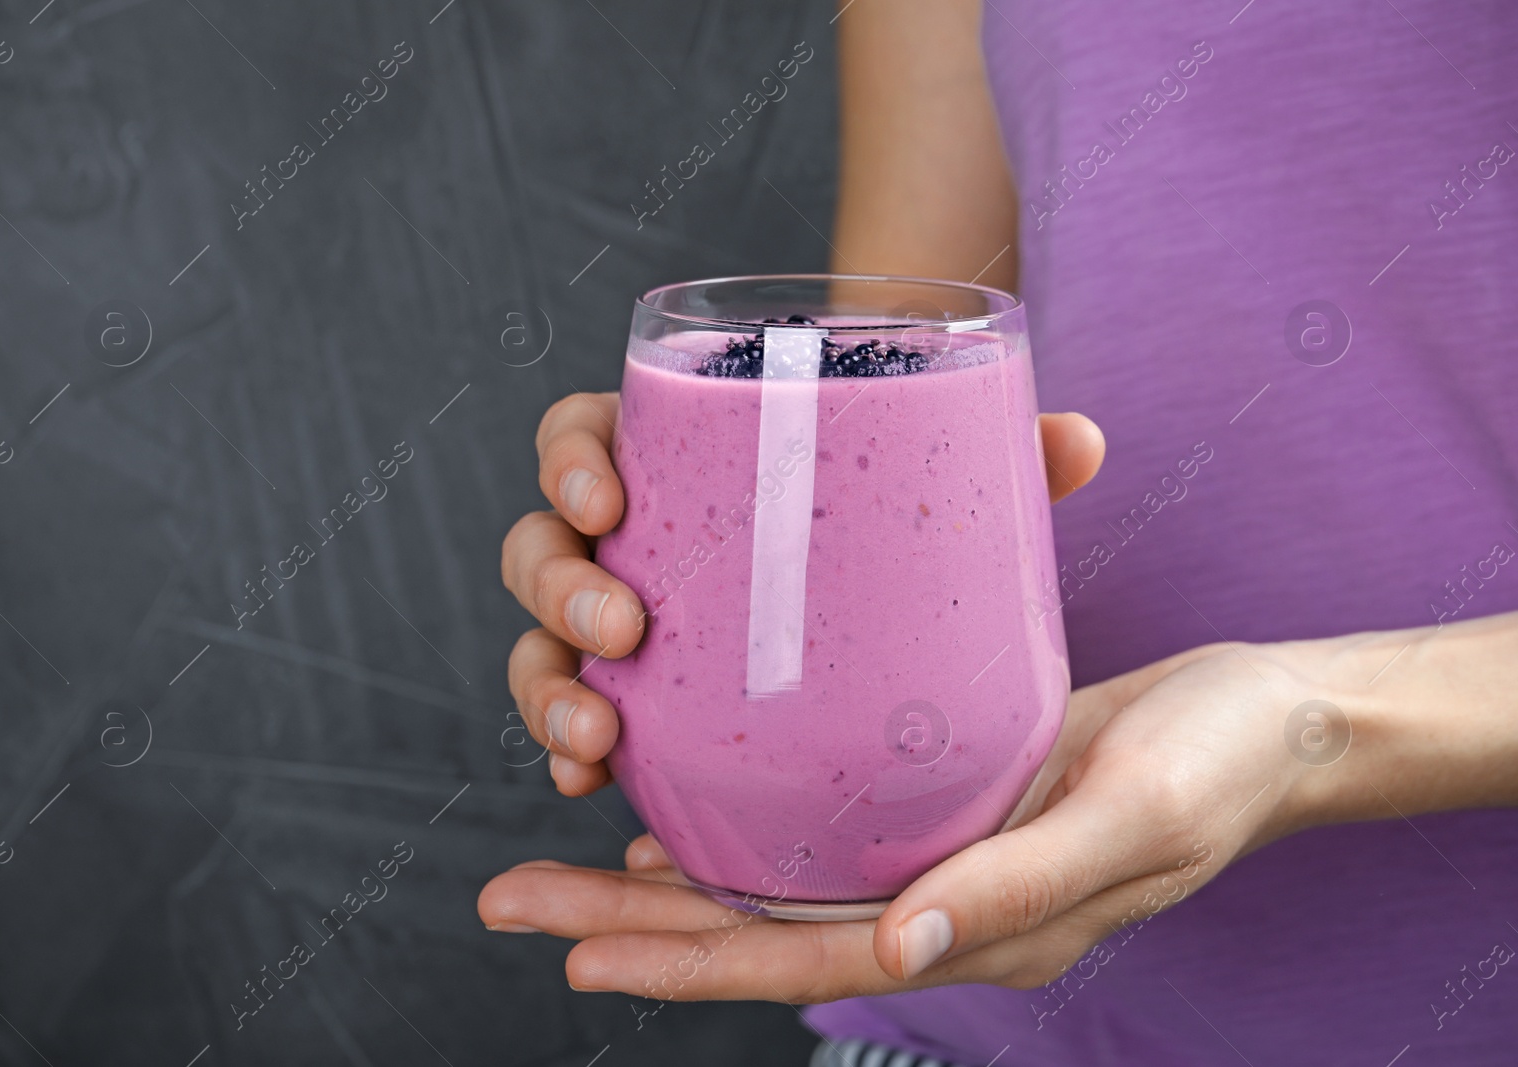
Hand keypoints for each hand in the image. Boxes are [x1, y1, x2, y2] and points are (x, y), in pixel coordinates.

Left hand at [478, 640, 1341, 1001]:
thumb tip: (891, 960)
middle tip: (515, 897)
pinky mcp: (940, 806)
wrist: (1271, 722)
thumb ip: (1011, 890)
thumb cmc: (1216, 767)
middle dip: (629, 921)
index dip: (683, 957)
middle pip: (755, 928)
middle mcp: (936, 912)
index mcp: (975, 936)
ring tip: (564, 867)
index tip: (573, 945)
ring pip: (774, 883)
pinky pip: (819, 835)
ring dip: (666, 879)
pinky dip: (740, 832)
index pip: (797, 959)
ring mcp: (934, 863)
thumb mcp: (1125, 820)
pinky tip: (680, 814)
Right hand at [500, 390, 1106, 794]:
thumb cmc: (892, 539)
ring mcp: (623, 626)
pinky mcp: (636, 703)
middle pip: (542, 544)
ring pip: (543, 642)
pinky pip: (575, 721)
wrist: (881, 629)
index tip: (610, 499)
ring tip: (596, 737)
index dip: (569, 460)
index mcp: (679, 460)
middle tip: (622, 627)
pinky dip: (568, 752)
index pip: (583, 434)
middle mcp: (634, 543)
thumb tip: (1082, 440)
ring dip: (547, 687)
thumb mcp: (941, 505)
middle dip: (558, 586)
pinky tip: (590, 784)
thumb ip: (1002, 467)